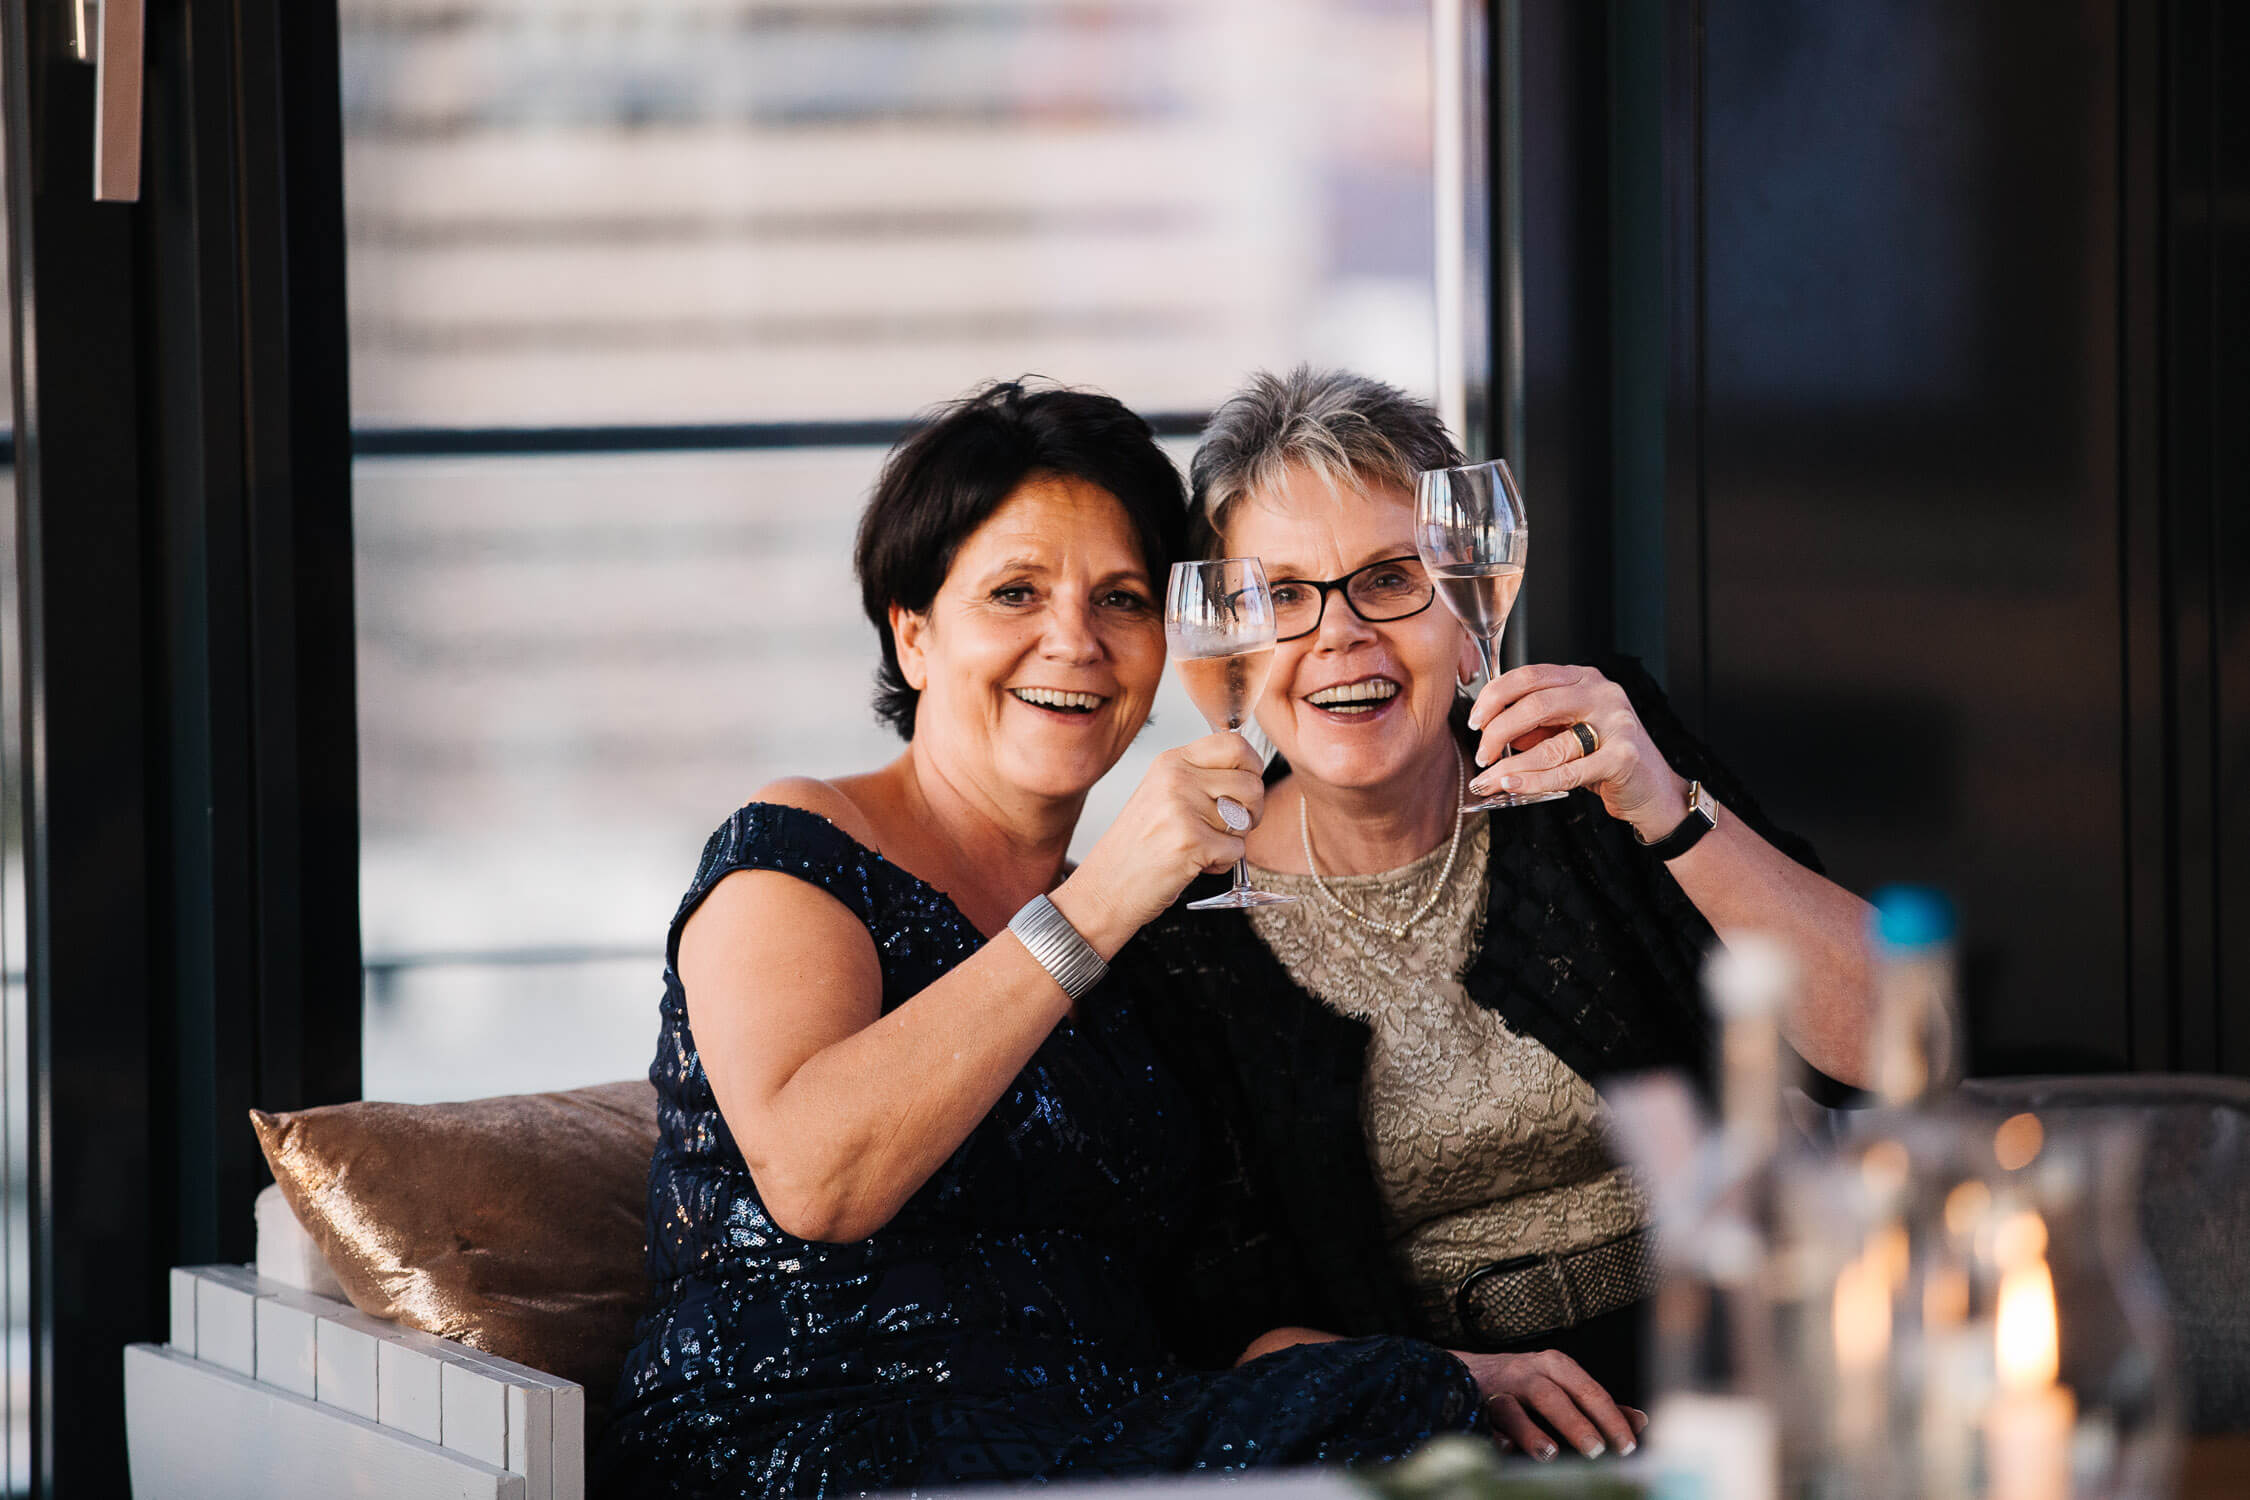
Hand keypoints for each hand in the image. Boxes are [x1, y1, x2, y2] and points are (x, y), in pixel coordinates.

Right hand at [1053, 731, 1265, 952]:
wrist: (1103, 889)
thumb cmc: (1135, 848)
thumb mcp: (1161, 795)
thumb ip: (1200, 778)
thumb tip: (1249, 773)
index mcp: (1171, 762)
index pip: (1235, 744)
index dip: (1253, 768)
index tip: (1246, 787)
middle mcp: (1176, 778)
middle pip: (1251, 784)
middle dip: (1251, 812)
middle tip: (1227, 827)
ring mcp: (1183, 808)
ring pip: (1246, 820)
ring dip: (1232, 841)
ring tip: (1201, 847)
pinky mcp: (1191, 842)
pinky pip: (1237, 851)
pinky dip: (1222, 864)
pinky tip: (1194, 864)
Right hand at [1449, 1348, 1646, 1460]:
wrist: (1468, 1371)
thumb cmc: (1526, 1382)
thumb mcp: (1564, 1385)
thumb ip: (1599, 1404)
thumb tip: (1640, 1421)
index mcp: (1555, 1366)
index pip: (1588, 1390)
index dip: (1609, 1417)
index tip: (1627, 1444)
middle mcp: (1527, 1373)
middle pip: (1551, 1395)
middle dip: (1575, 1423)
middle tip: (1596, 1450)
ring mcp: (1498, 1390)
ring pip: (1513, 1407)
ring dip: (1530, 1431)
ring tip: (1550, 1454)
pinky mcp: (1475, 1406)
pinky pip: (1483, 1423)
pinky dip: (1494, 1437)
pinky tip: (1505, 1449)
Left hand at [1465, 664, 1687, 840]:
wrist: (1653, 790)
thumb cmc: (1606, 758)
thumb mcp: (1567, 732)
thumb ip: (1535, 726)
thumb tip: (1491, 730)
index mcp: (1584, 679)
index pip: (1530, 676)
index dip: (1495, 696)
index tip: (1475, 719)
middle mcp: (1602, 694)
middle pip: (1535, 703)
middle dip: (1497, 730)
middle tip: (1480, 753)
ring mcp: (1616, 723)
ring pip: (1550, 742)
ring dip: (1510, 764)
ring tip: (1487, 779)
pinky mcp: (1623, 757)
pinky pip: (1568, 771)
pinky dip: (1534, 780)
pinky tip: (1512, 784)